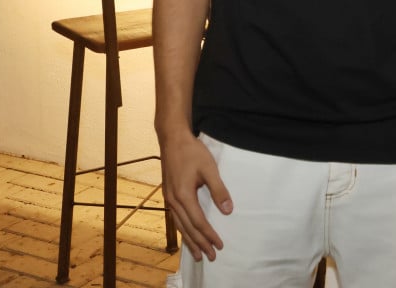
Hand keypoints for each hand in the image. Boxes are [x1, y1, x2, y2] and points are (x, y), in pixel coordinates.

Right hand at [159, 131, 231, 261]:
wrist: (172, 139)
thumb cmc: (192, 152)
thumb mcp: (209, 169)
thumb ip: (218, 190)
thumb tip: (227, 210)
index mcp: (184, 195)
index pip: (198, 222)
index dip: (209, 235)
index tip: (220, 245)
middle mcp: (173, 201)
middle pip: (188, 228)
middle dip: (200, 243)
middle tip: (211, 257)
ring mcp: (169, 198)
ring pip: (180, 226)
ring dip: (190, 241)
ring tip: (198, 254)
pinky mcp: (168, 195)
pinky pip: (176, 219)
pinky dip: (183, 230)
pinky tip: (187, 236)